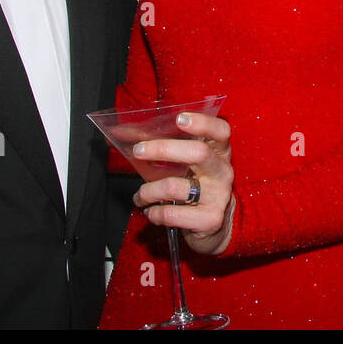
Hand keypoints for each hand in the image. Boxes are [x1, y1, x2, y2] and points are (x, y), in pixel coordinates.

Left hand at [132, 112, 233, 254]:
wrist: (214, 224)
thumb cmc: (194, 185)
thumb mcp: (185, 164)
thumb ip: (160, 146)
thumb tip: (120, 132)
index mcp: (219, 152)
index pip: (220, 130)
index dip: (202, 123)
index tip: (180, 119)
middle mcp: (222, 171)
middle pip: (198, 153)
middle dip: (163, 149)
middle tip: (138, 151)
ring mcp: (218, 195)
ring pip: (176, 186)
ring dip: (149, 190)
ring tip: (140, 195)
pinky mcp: (210, 219)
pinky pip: (173, 213)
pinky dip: (155, 212)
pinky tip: (151, 211)